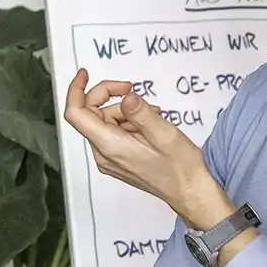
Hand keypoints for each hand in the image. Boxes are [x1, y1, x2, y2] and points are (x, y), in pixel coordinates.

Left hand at [62, 71, 228, 224]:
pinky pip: (113, 133)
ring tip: (152, 115)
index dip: (76, 90)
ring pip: (104, 121)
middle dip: (110, 96)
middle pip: (91, 114)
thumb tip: (125, 98)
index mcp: (110, 146)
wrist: (189, 192)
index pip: (76, 114)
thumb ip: (141, 113)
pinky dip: (128, 122)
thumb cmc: (180, 168)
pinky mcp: (118, 160)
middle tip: (132, 89)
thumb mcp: (164, 134)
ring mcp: (109, 159)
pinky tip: (149, 125)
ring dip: (124, 111)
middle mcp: (104, 154)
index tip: (85, 74)